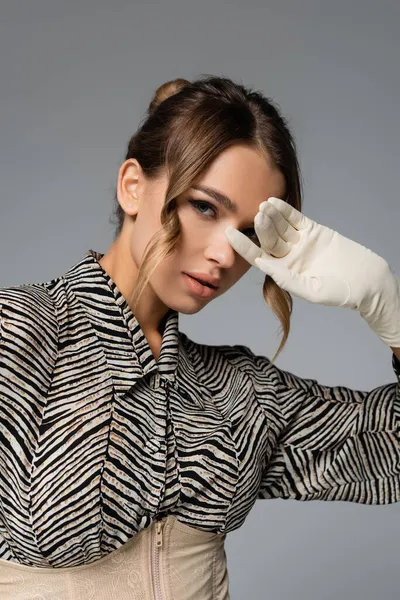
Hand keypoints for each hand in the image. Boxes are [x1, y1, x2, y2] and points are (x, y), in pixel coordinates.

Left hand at [224, 197, 399, 346]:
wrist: (366, 281)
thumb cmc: (339, 292)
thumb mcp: (311, 290)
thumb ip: (287, 278)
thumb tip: (264, 265)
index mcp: (283, 272)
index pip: (257, 256)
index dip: (243, 245)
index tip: (228, 234)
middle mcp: (288, 256)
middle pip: (268, 239)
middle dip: (260, 228)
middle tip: (252, 216)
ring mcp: (300, 242)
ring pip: (281, 227)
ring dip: (270, 216)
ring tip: (262, 207)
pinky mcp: (314, 231)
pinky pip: (296, 219)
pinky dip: (285, 210)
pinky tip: (274, 202)